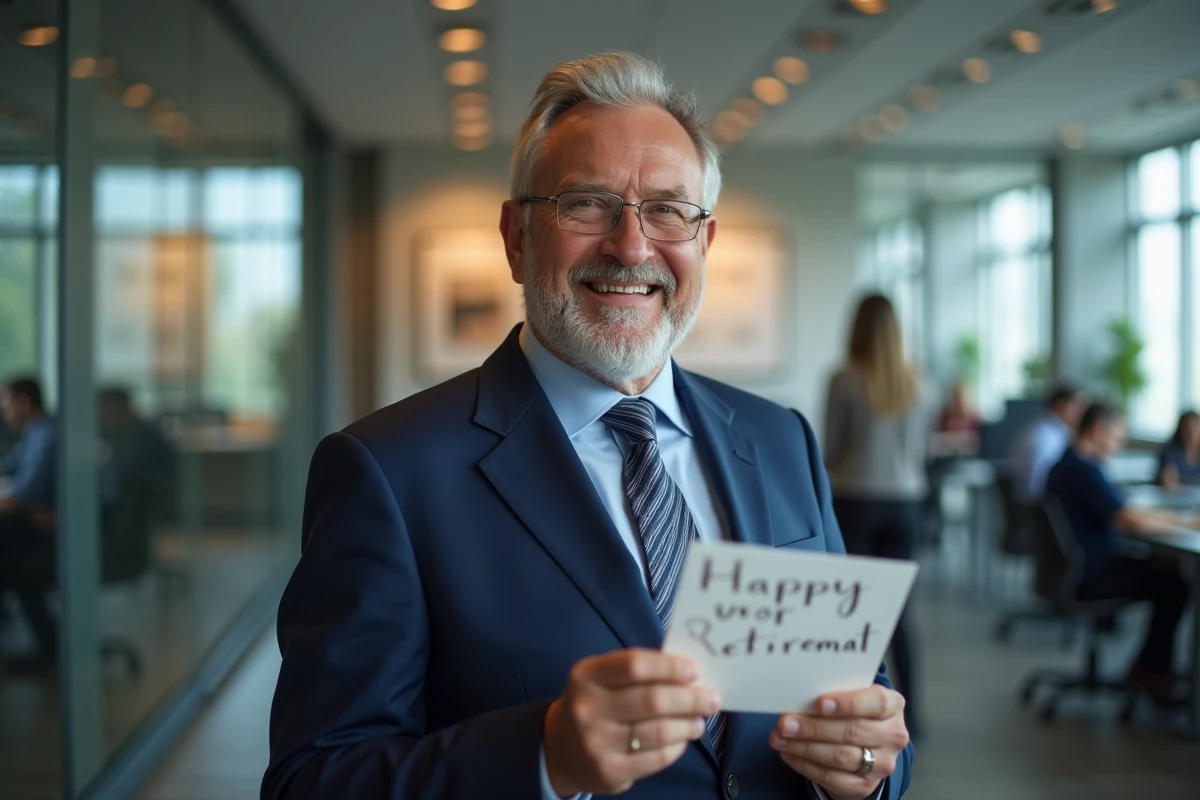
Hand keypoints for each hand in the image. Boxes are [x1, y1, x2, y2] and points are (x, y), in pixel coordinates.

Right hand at [543, 648, 717, 796]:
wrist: (560, 750)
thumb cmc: (595, 704)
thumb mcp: (602, 679)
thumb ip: (639, 672)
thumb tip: (690, 674)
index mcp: (587, 676)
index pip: (634, 665)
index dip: (669, 666)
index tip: (694, 670)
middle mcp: (588, 708)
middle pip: (652, 700)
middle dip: (690, 698)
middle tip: (711, 698)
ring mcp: (597, 743)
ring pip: (659, 731)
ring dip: (688, 724)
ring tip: (699, 720)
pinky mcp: (609, 771)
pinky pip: (656, 757)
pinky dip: (677, 746)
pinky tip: (683, 739)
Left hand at [769, 685, 907, 799]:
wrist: (867, 745)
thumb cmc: (854, 711)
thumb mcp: (852, 695)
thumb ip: (834, 691)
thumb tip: (799, 694)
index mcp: (892, 706)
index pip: (876, 703)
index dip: (848, 703)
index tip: (820, 703)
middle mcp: (892, 736)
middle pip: (852, 731)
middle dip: (813, 727)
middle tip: (785, 723)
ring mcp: (881, 764)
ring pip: (840, 756)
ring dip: (804, 747)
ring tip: (780, 739)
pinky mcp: (864, 786)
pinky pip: (832, 778)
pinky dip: (805, 766)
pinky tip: (789, 754)